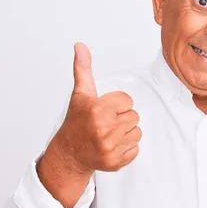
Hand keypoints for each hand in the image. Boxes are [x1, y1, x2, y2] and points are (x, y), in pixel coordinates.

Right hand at [54, 42, 141, 173]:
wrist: (69, 153)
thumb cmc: (77, 121)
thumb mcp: (80, 94)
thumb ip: (83, 69)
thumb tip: (80, 46)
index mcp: (97, 110)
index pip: (128, 101)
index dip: (117, 104)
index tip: (104, 109)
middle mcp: (104, 129)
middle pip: (134, 116)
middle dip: (122, 118)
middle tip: (106, 122)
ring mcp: (110, 148)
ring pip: (137, 132)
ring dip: (126, 133)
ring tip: (109, 133)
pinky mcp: (116, 162)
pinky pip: (135, 149)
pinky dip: (126, 148)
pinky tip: (112, 145)